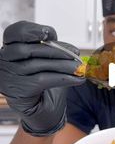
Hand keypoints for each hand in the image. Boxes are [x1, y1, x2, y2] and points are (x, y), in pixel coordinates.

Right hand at [0, 21, 83, 135]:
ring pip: (39, 65)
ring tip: (79, 68)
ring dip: (64, 65)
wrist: (41, 113)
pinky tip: (77, 79)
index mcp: (8, 50)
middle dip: (57, 51)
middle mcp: (4, 63)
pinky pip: (44, 80)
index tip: (50, 34)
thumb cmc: (43, 85)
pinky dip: (63, 78)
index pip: (14, 33)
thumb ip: (51, 50)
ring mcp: (8, 78)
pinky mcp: (18, 92)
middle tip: (75, 54)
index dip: (31, 30)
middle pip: (29, 49)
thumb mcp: (46, 62)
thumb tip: (69, 49)